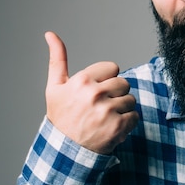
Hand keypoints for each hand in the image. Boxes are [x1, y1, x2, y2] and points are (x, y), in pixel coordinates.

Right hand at [44, 31, 138, 154]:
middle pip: (124, 83)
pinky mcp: (118, 127)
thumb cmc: (61, 116)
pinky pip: (135, 116)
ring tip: (105, 117)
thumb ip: (57, 58)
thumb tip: (50, 33)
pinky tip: (111, 127)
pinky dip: (127, 123)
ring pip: (130, 100)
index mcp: (83, 80)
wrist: (64, 151)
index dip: (105, 80)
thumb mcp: (55, 86)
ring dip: (121, 109)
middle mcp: (95, 94)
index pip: (113, 68)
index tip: (95, 92)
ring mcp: (108, 111)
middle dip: (115, 93)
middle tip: (100, 106)